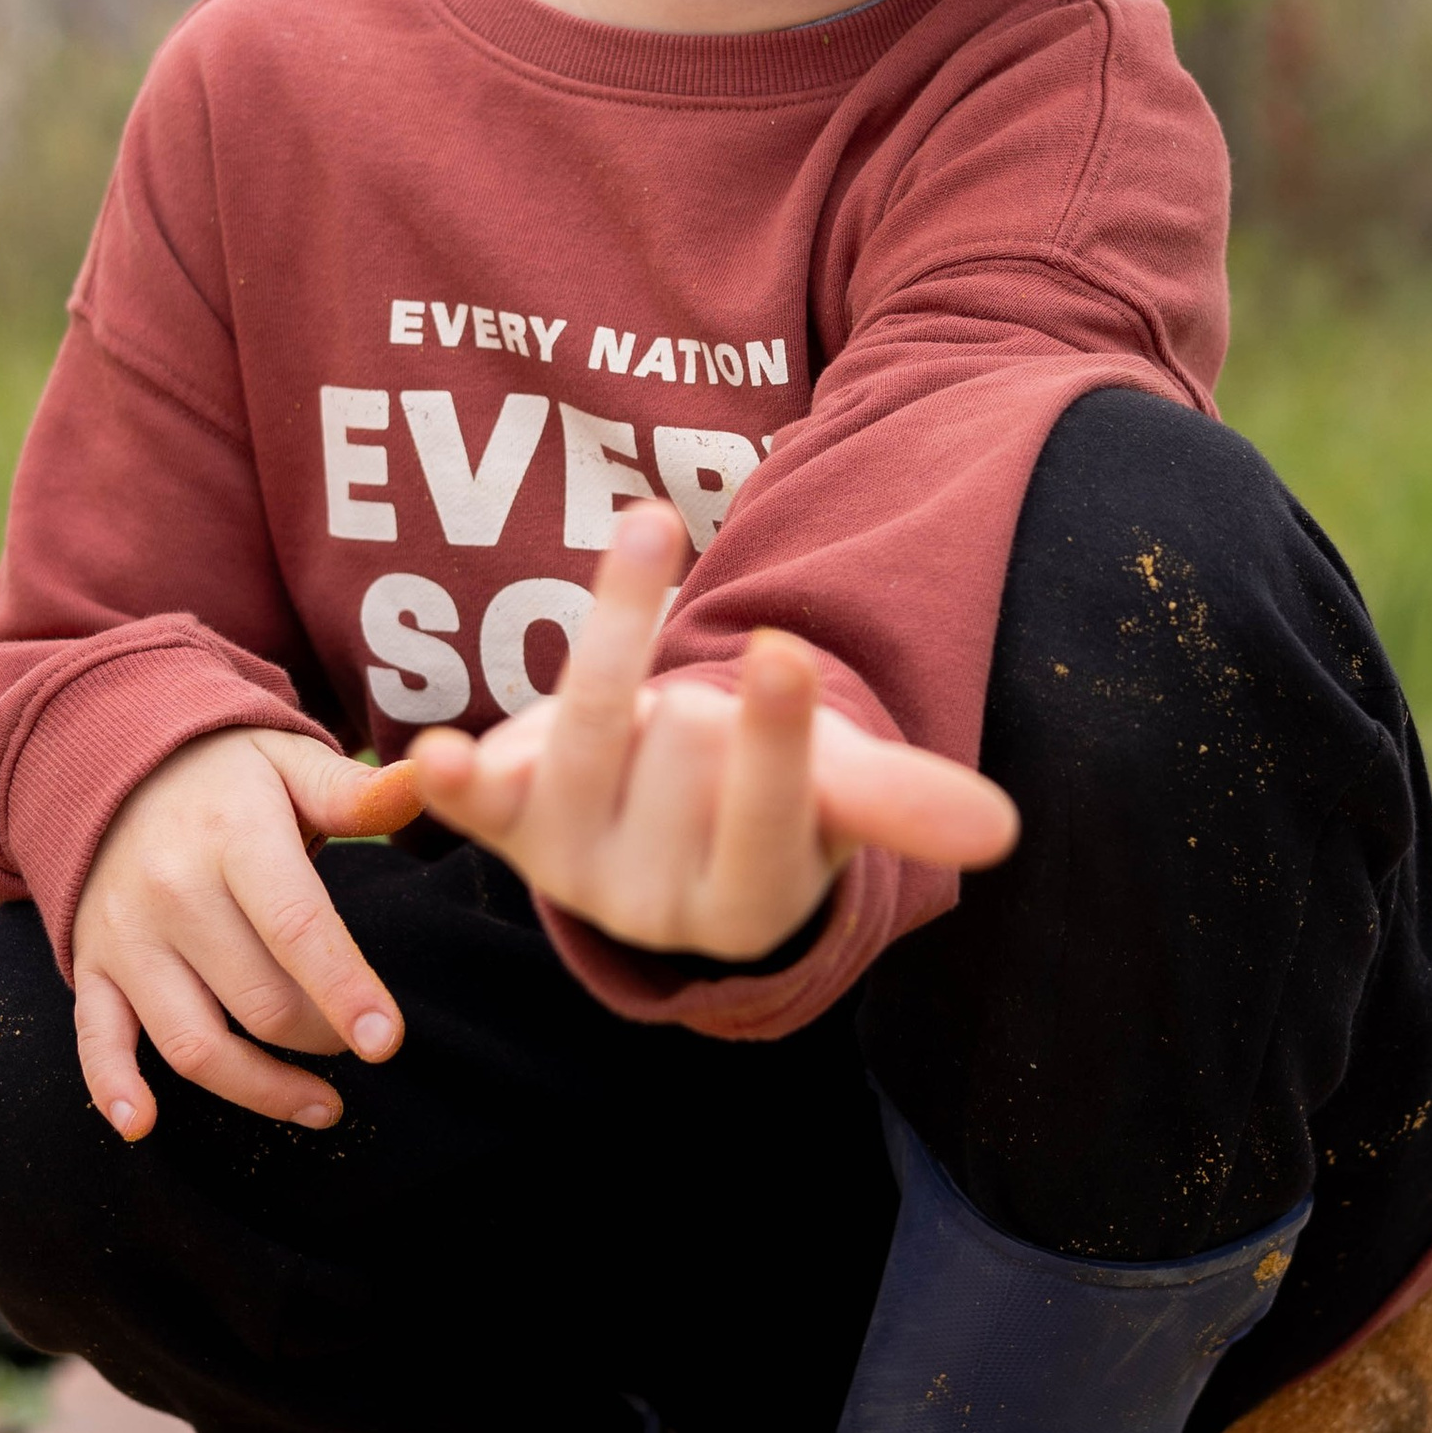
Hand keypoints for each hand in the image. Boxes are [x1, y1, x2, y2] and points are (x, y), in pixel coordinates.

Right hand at [71, 730, 411, 1141]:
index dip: (344, 990)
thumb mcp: (290, 762)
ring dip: (260, 1089)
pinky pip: (96, 1039)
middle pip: (256, 1001)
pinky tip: (143, 1125)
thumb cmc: (229, 775)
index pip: (295, 927)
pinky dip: (113, 1087)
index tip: (386, 1041)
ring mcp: (126, 936)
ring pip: (191, 1042)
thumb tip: (428, 782)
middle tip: (357, 1041)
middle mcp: (172, 891)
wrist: (114, 764)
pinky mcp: (92, 967)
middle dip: (321, 1037)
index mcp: (233, 838)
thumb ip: (355, 790)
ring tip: (321, 1105)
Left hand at [409, 504, 1017, 959]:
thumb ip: (900, 802)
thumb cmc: (762, 791)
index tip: (780, 651)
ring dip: (619, 631)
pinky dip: (451, 782)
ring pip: (593, 729)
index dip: (771, 737)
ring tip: (656, 524)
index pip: (765, 819)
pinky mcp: (500, 824)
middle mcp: (649, 908)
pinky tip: (431, 758)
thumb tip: (1000, 832)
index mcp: (749, 908)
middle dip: (712, 693)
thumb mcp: (836, 792)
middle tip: (716, 701)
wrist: (652, 821)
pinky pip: (473, 800)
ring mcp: (564, 867)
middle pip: (685, 748)